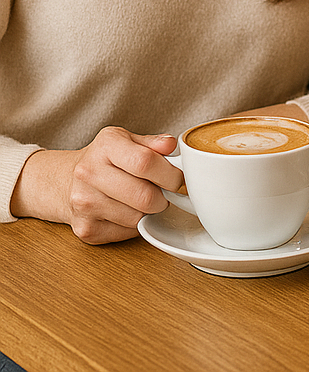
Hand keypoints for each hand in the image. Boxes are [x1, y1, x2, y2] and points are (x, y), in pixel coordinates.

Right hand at [10, 127, 182, 243]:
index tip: (178, 179)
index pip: (145, 162)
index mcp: (106, 145)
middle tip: (166, 193)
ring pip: (137, 217)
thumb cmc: (105, 159)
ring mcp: (84, 204)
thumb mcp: (127, 140)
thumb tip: (171, 146)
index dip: (170, 174)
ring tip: (144, 199)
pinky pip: (126, 232)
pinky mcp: (85, 229)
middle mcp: (89, 173)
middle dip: (164, 197)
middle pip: (144, 196)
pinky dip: (136, 224)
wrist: (65, 181)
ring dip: (150, 212)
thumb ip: (152, 143)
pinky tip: (129, 210)